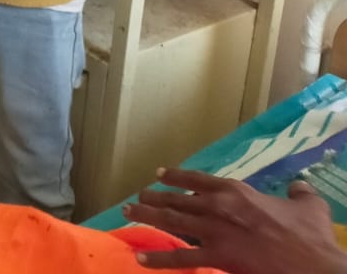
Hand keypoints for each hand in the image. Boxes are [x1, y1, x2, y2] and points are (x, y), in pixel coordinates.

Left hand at [124, 169, 346, 272]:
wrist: (313, 265)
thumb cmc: (309, 236)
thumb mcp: (308, 206)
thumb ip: (299, 192)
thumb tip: (299, 185)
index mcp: (236, 192)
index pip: (197, 179)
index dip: (176, 177)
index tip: (159, 174)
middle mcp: (219, 206)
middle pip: (178, 200)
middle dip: (154, 198)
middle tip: (136, 197)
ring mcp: (215, 232)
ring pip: (172, 222)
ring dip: (147, 217)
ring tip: (127, 214)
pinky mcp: (217, 257)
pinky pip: (182, 258)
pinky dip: (160, 259)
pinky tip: (141, 258)